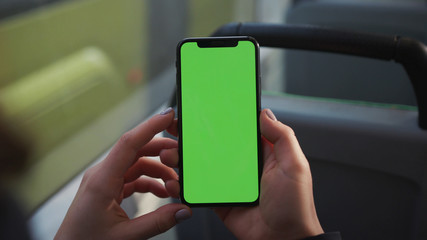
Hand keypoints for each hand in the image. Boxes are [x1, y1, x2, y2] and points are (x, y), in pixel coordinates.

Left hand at [55, 108, 190, 239]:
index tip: (168, 115)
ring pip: (136, 165)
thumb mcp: (125, 237)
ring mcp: (103, 182)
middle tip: (182, 156)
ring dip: (158, 171)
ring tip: (174, 185)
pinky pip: (132, 177)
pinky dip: (149, 182)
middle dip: (161, 151)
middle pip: (136, 151)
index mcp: (101, 181)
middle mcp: (101, 176)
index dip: (150, 126)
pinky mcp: (107, 190)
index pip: (129, 143)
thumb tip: (183, 211)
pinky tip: (161, 192)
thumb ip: (157, 222)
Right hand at [164, 108, 323, 238]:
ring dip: (185, 158)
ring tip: (171, 154)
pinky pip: (200, 188)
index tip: (204, 108)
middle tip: (178, 128)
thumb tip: (265, 113)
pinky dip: (185, 184)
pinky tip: (176, 179)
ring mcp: (230, 182)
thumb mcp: (294, 166)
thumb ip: (282, 137)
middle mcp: (244, 165)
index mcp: (262, 153)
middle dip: (195, 136)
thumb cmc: (295, 207)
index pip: (239, 130)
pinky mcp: (220, 198)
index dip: (223, 118)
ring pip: (203, 165)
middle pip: (216, 145)